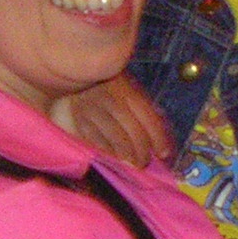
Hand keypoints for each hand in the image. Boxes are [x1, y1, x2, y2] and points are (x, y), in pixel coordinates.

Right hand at [50, 74, 172, 166]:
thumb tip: (157, 140)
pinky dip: (108, 152)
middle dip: (142, 150)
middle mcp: (111, 98)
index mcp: (127, 90)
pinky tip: (114, 158)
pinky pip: (96, 140)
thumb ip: (141, 110)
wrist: (74, 74)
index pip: (148, 117)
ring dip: (126, 155)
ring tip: (132, 164)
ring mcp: (93, 109)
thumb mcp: (127, 88)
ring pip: (115, 137)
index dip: (158, 138)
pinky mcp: (79, 119)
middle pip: (132, 129)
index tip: (163, 153)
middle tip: (144, 163)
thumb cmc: (107, 86)